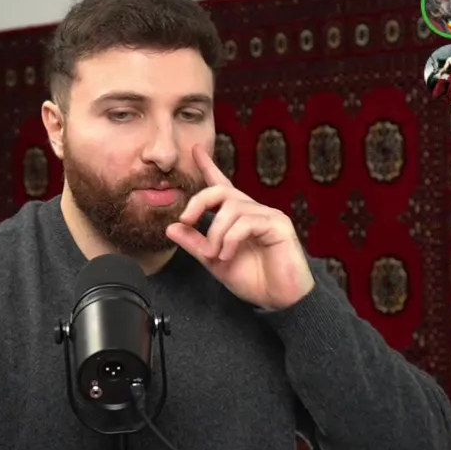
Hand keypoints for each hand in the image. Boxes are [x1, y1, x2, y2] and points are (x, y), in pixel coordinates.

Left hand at [166, 145, 314, 309]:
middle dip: (199, 202)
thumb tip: (171, 227)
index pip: (222, 185)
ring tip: (216, 255)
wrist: (279, 300)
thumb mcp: (215, 261)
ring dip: (215, 233)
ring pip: (231, 208)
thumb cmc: (253, 279)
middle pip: (221, 190)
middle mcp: (253, 211)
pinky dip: (230, 239)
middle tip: (186, 219)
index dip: (208, 166)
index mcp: (238, 217)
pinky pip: (246, 221)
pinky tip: (227, 255)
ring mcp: (268, 215)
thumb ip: (195, 244)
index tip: (195, 150)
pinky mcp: (278, 225)